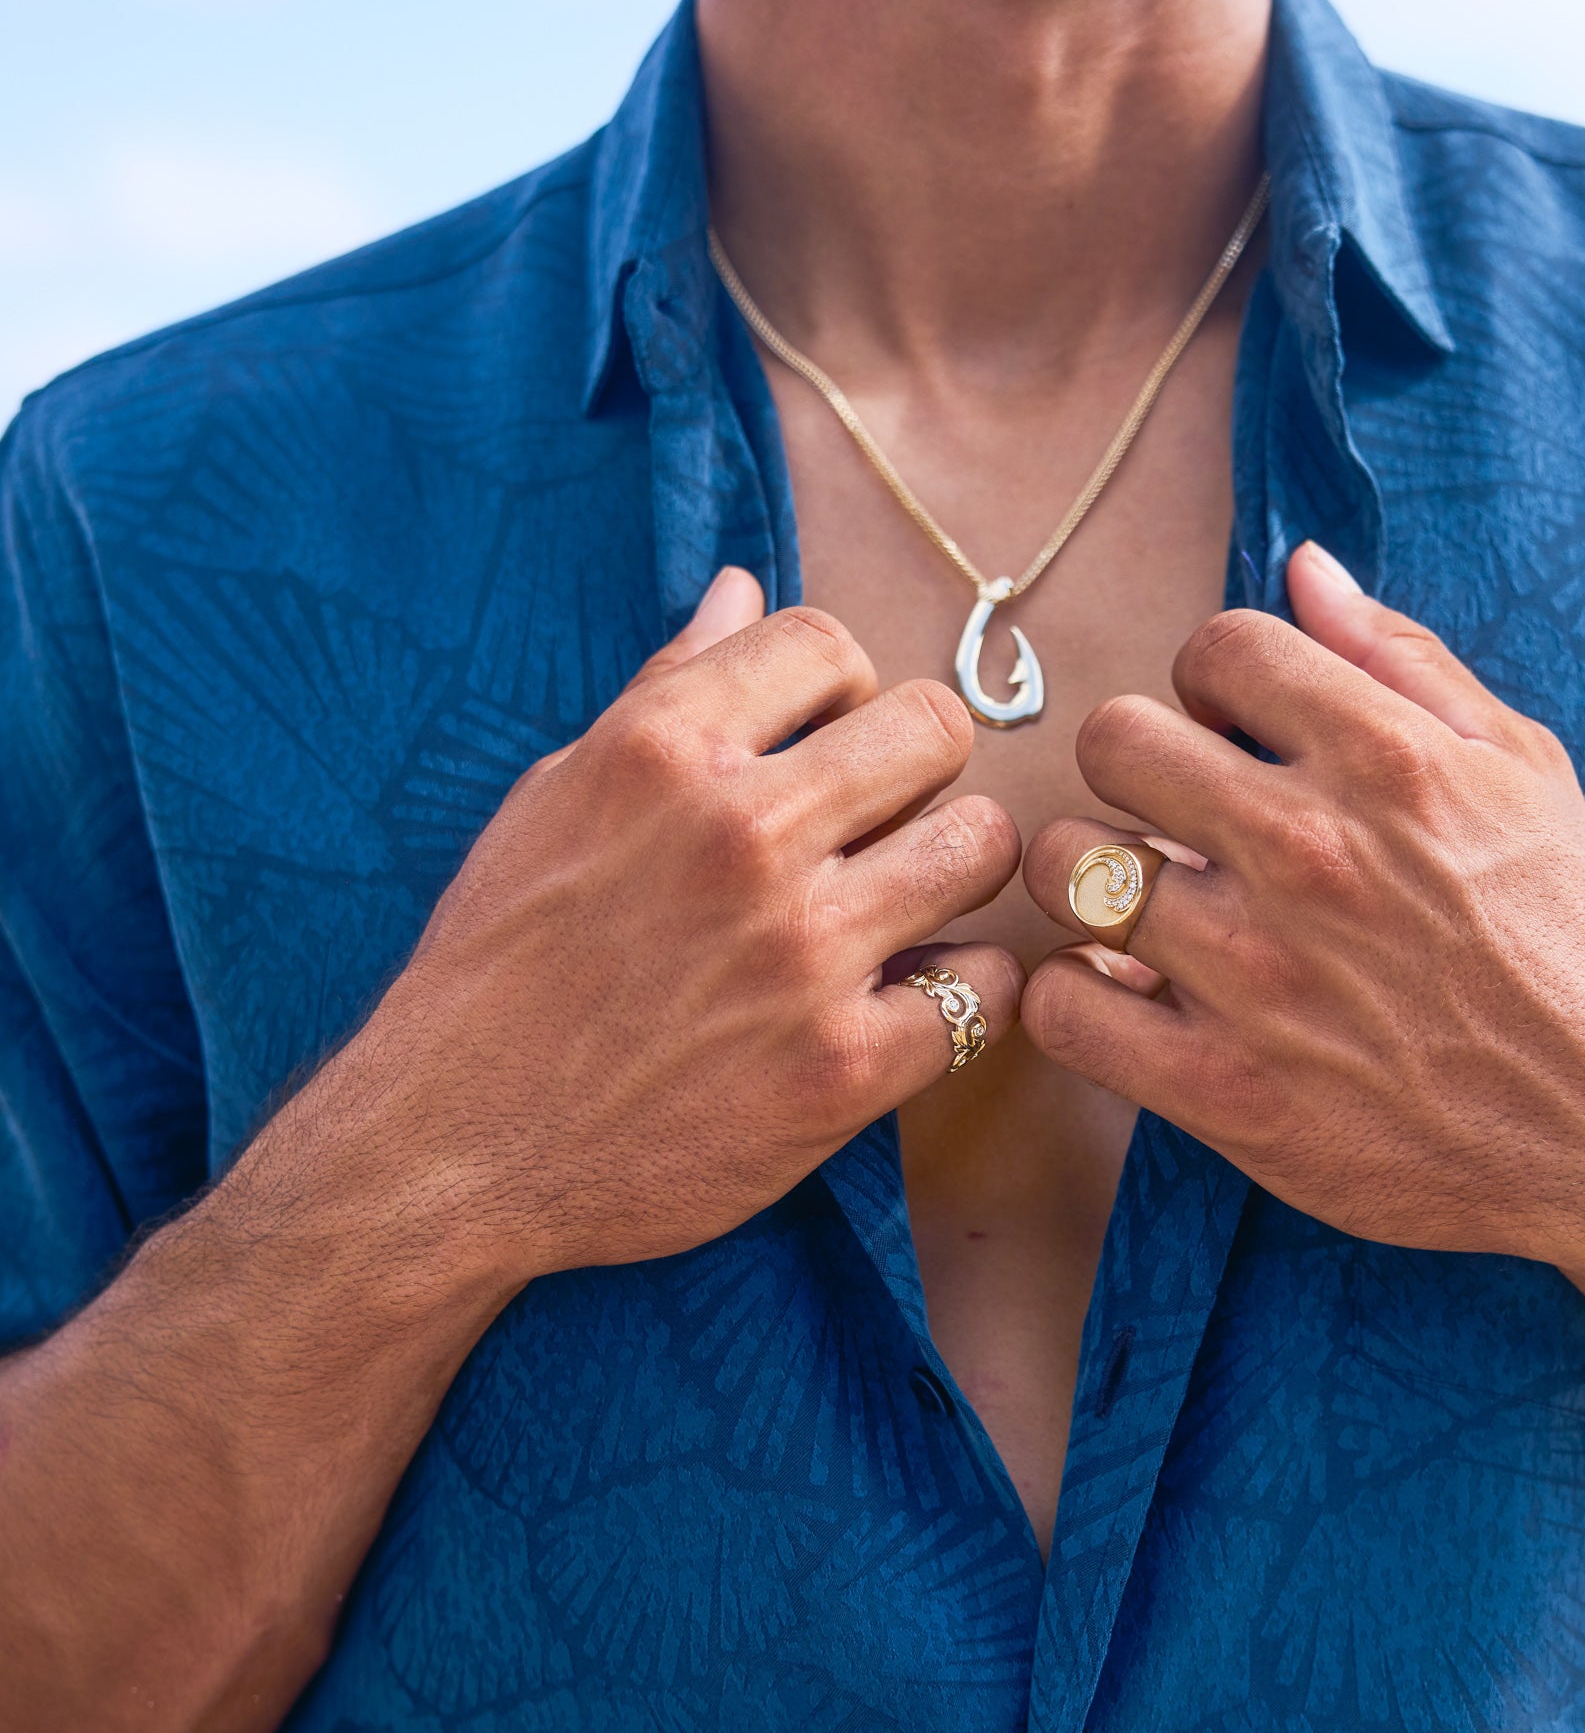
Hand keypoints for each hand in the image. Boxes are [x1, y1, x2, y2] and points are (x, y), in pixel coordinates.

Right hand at [281, 568, 1021, 1280]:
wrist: (451, 1146)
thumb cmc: (498, 965)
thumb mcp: (555, 798)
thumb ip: (665, 689)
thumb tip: (740, 586)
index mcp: (663, 749)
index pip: (829, 641)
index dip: (845, 688)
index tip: (828, 741)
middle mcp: (743, 834)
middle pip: (937, 727)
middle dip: (921, 768)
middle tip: (882, 825)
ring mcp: (801, 954)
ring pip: (983, 845)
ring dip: (954, 871)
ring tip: (903, 908)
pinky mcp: (842, 1069)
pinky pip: (986, 991)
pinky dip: (963, 997)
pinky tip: (909, 1004)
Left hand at [1020, 542, 1584, 1264]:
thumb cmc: (1566, 940)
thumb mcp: (1523, 773)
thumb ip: (1404, 660)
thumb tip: (1301, 566)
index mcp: (1386, 762)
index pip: (1217, 646)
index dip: (1213, 679)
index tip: (1233, 729)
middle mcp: (1309, 854)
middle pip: (1111, 739)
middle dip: (1136, 761)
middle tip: (1175, 812)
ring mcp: (1255, 976)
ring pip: (1068, 868)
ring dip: (1094, 877)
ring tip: (1144, 903)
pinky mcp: (1222, 1088)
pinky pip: (1064, 1010)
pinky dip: (1077, 998)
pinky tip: (1126, 994)